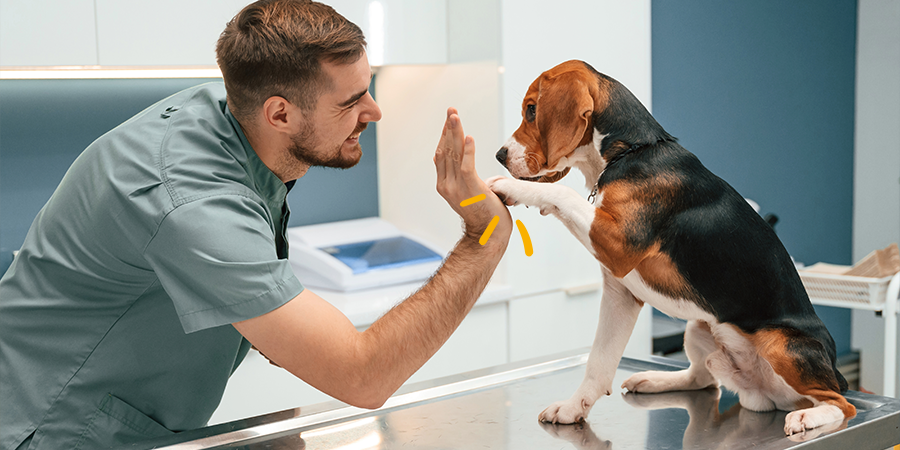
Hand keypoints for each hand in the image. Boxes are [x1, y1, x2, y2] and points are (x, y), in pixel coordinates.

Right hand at [434, 108, 511, 242]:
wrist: (489, 233)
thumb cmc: (484, 213)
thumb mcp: (468, 191)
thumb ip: (460, 175)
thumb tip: (453, 158)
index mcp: (444, 184)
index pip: (441, 154)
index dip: (445, 135)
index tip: (450, 119)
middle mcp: (446, 185)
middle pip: (445, 150)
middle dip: (448, 129)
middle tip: (451, 110)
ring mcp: (456, 188)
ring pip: (454, 155)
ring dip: (455, 134)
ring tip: (455, 116)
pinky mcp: (471, 190)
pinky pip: (467, 166)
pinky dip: (468, 151)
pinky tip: (470, 137)